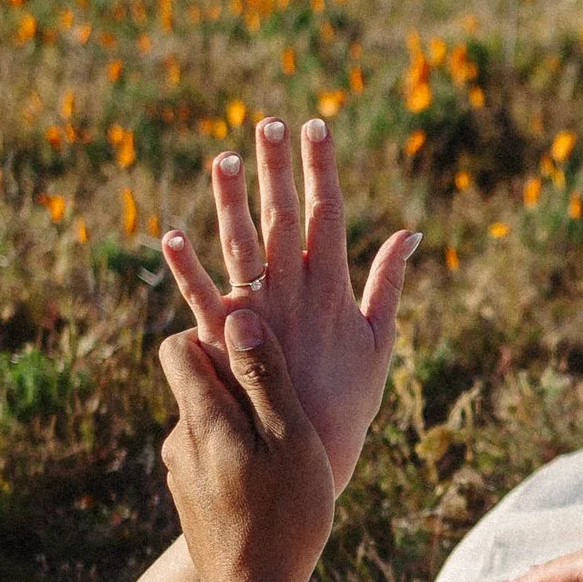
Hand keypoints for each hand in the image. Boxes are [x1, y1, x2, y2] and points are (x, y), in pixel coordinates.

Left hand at [158, 308, 334, 581]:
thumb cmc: (282, 516)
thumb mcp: (289, 438)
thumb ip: (264, 377)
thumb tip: (239, 315)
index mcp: (201, 419)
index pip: (178, 347)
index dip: (213, 334)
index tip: (257, 346)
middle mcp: (180, 442)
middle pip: (197, 385)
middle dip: (237, 380)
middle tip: (287, 397)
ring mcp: (181, 474)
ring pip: (209, 424)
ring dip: (243, 423)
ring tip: (287, 447)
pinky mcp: (191, 500)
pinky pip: (212, 457)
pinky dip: (239, 455)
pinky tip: (272, 483)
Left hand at [162, 119, 416, 491]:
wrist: (310, 459)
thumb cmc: (349, 402)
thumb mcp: (379, 340)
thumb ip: (389, 283)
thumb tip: (411, 234)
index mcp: (333, 290)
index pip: (327, 214)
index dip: (322, 168)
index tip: (317, 125)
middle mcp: (293, 296)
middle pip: (283, 218)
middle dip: (278, 169)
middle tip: (270, 122)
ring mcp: (256, 317)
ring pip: (241, 247)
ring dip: (232, 201)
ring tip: (225, 157)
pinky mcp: (223, 344)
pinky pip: (201, 299)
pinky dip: (186, 268)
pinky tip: (171, 235)